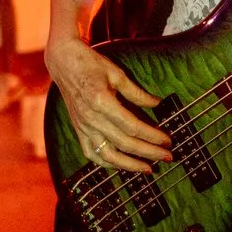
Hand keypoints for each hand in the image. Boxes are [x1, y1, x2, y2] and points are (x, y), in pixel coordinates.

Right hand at [46, 32, 168, 172]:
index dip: (152, 136)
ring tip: (147, 168)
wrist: (64, 63)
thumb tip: (157, 104)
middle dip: (148, 152)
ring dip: (129, 165)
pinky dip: (107, 163)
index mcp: (102, 102)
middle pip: (124, 143)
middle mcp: (91, 119)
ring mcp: (83, 127)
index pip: (133, 127)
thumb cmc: (90, 64)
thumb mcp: (117, 73)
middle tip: (166, 156)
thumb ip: (137, 93)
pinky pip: (92, 154)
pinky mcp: (78, 131)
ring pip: (108, 155)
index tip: (167, 140)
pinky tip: (121, 166)